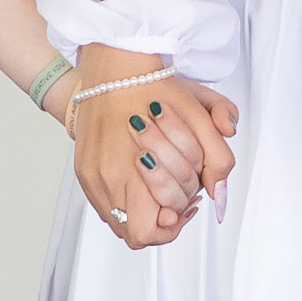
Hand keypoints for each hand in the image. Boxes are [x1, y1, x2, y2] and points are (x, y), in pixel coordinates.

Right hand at [66, 47, 238, 250]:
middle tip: (179, 193)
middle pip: (134, 232)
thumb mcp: (199, 119)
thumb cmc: (153, 89)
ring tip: (159, 186)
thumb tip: (218, 191)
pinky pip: (104, 204)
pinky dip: (125, 200)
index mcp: (132, 170)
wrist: (115, 68)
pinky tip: (140, 178)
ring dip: (141, 211)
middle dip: (162, 216)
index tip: (186, 205)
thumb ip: (218, 159)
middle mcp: (106, 179)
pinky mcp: (83, 171)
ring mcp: (91, 177)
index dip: (171, 225)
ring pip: (117, 221)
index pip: (147, 232)